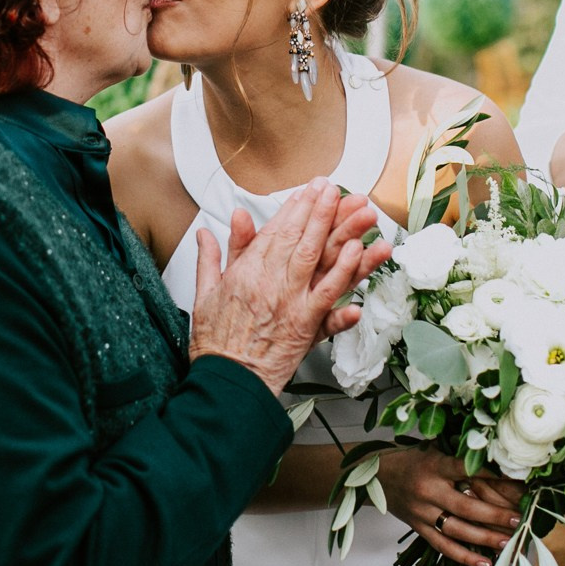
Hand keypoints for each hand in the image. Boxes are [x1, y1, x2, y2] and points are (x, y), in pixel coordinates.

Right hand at [190, 179, 391, 391]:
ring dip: (340, 230)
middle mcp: (271, 281)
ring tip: (357, 209)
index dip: (294, 208)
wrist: (227, 378)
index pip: (274, 231)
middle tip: (334, 187)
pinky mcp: (306, 324)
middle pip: (300, 237)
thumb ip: (211, 258)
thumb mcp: (205, 293)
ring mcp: (291, 301)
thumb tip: (206, 232)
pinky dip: (345, 272)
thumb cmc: (215, 340)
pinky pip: (330, 293)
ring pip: (319, 258)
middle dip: (319, 208)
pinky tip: (359, 253)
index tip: (308, 190)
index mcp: (246, 271)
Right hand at [375, 448, 522, 565]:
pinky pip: (444, 546)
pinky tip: (486, 563)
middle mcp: (429, 490)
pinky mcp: (419, 529)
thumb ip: (461, 455)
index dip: (494, 475)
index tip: (518, 480)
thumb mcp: (435, 449)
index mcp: (435, 466)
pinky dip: (465, 557)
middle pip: (466, 507)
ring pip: (457, 530)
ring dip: (485, 538)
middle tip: (519, 520)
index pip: (468, 470)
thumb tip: (500, 459)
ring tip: (509, 542)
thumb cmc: (412, 459)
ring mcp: (423, 513)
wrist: (375, 475)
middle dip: (495, 515)